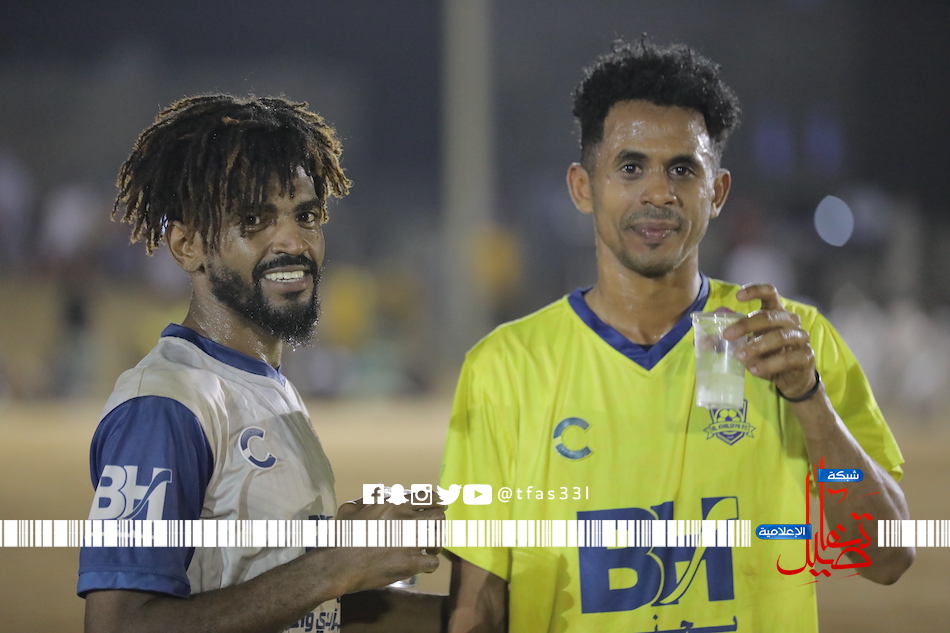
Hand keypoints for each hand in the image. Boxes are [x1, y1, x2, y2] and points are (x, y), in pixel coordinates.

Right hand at [328, 495, 444, 593]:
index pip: (427, 497)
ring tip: (430, 549)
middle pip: (438, 516)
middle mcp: (405, 519)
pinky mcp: (410, 563)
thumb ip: (370, 498)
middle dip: (438, 523)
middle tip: (433, 531)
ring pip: (439, 538)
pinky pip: (433, 562)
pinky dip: (429, 564)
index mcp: (393, 504)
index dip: (438, 501)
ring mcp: (410, 542)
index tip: (442, 505)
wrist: (336, 564)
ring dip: (436, 544)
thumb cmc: (340, 536)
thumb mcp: (351, 508)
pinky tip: (421, 565)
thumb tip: (381, 494)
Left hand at [724, 283, 817, 398]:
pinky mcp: (806, 357)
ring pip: (780, 337)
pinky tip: (754, 370)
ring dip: (757, 346)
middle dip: (746, 325)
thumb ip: (729, 339)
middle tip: (727, 336)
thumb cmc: (768, 356)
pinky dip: (769, 364)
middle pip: (769, 316)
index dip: (755, 290)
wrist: (791, 380)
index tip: (738, 296)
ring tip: (739, 356)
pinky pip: (788, 358)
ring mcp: (801, 338)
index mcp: (776, 313)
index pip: (770, 293)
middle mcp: (790, 322)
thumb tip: (701, 338)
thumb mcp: (747, 345)